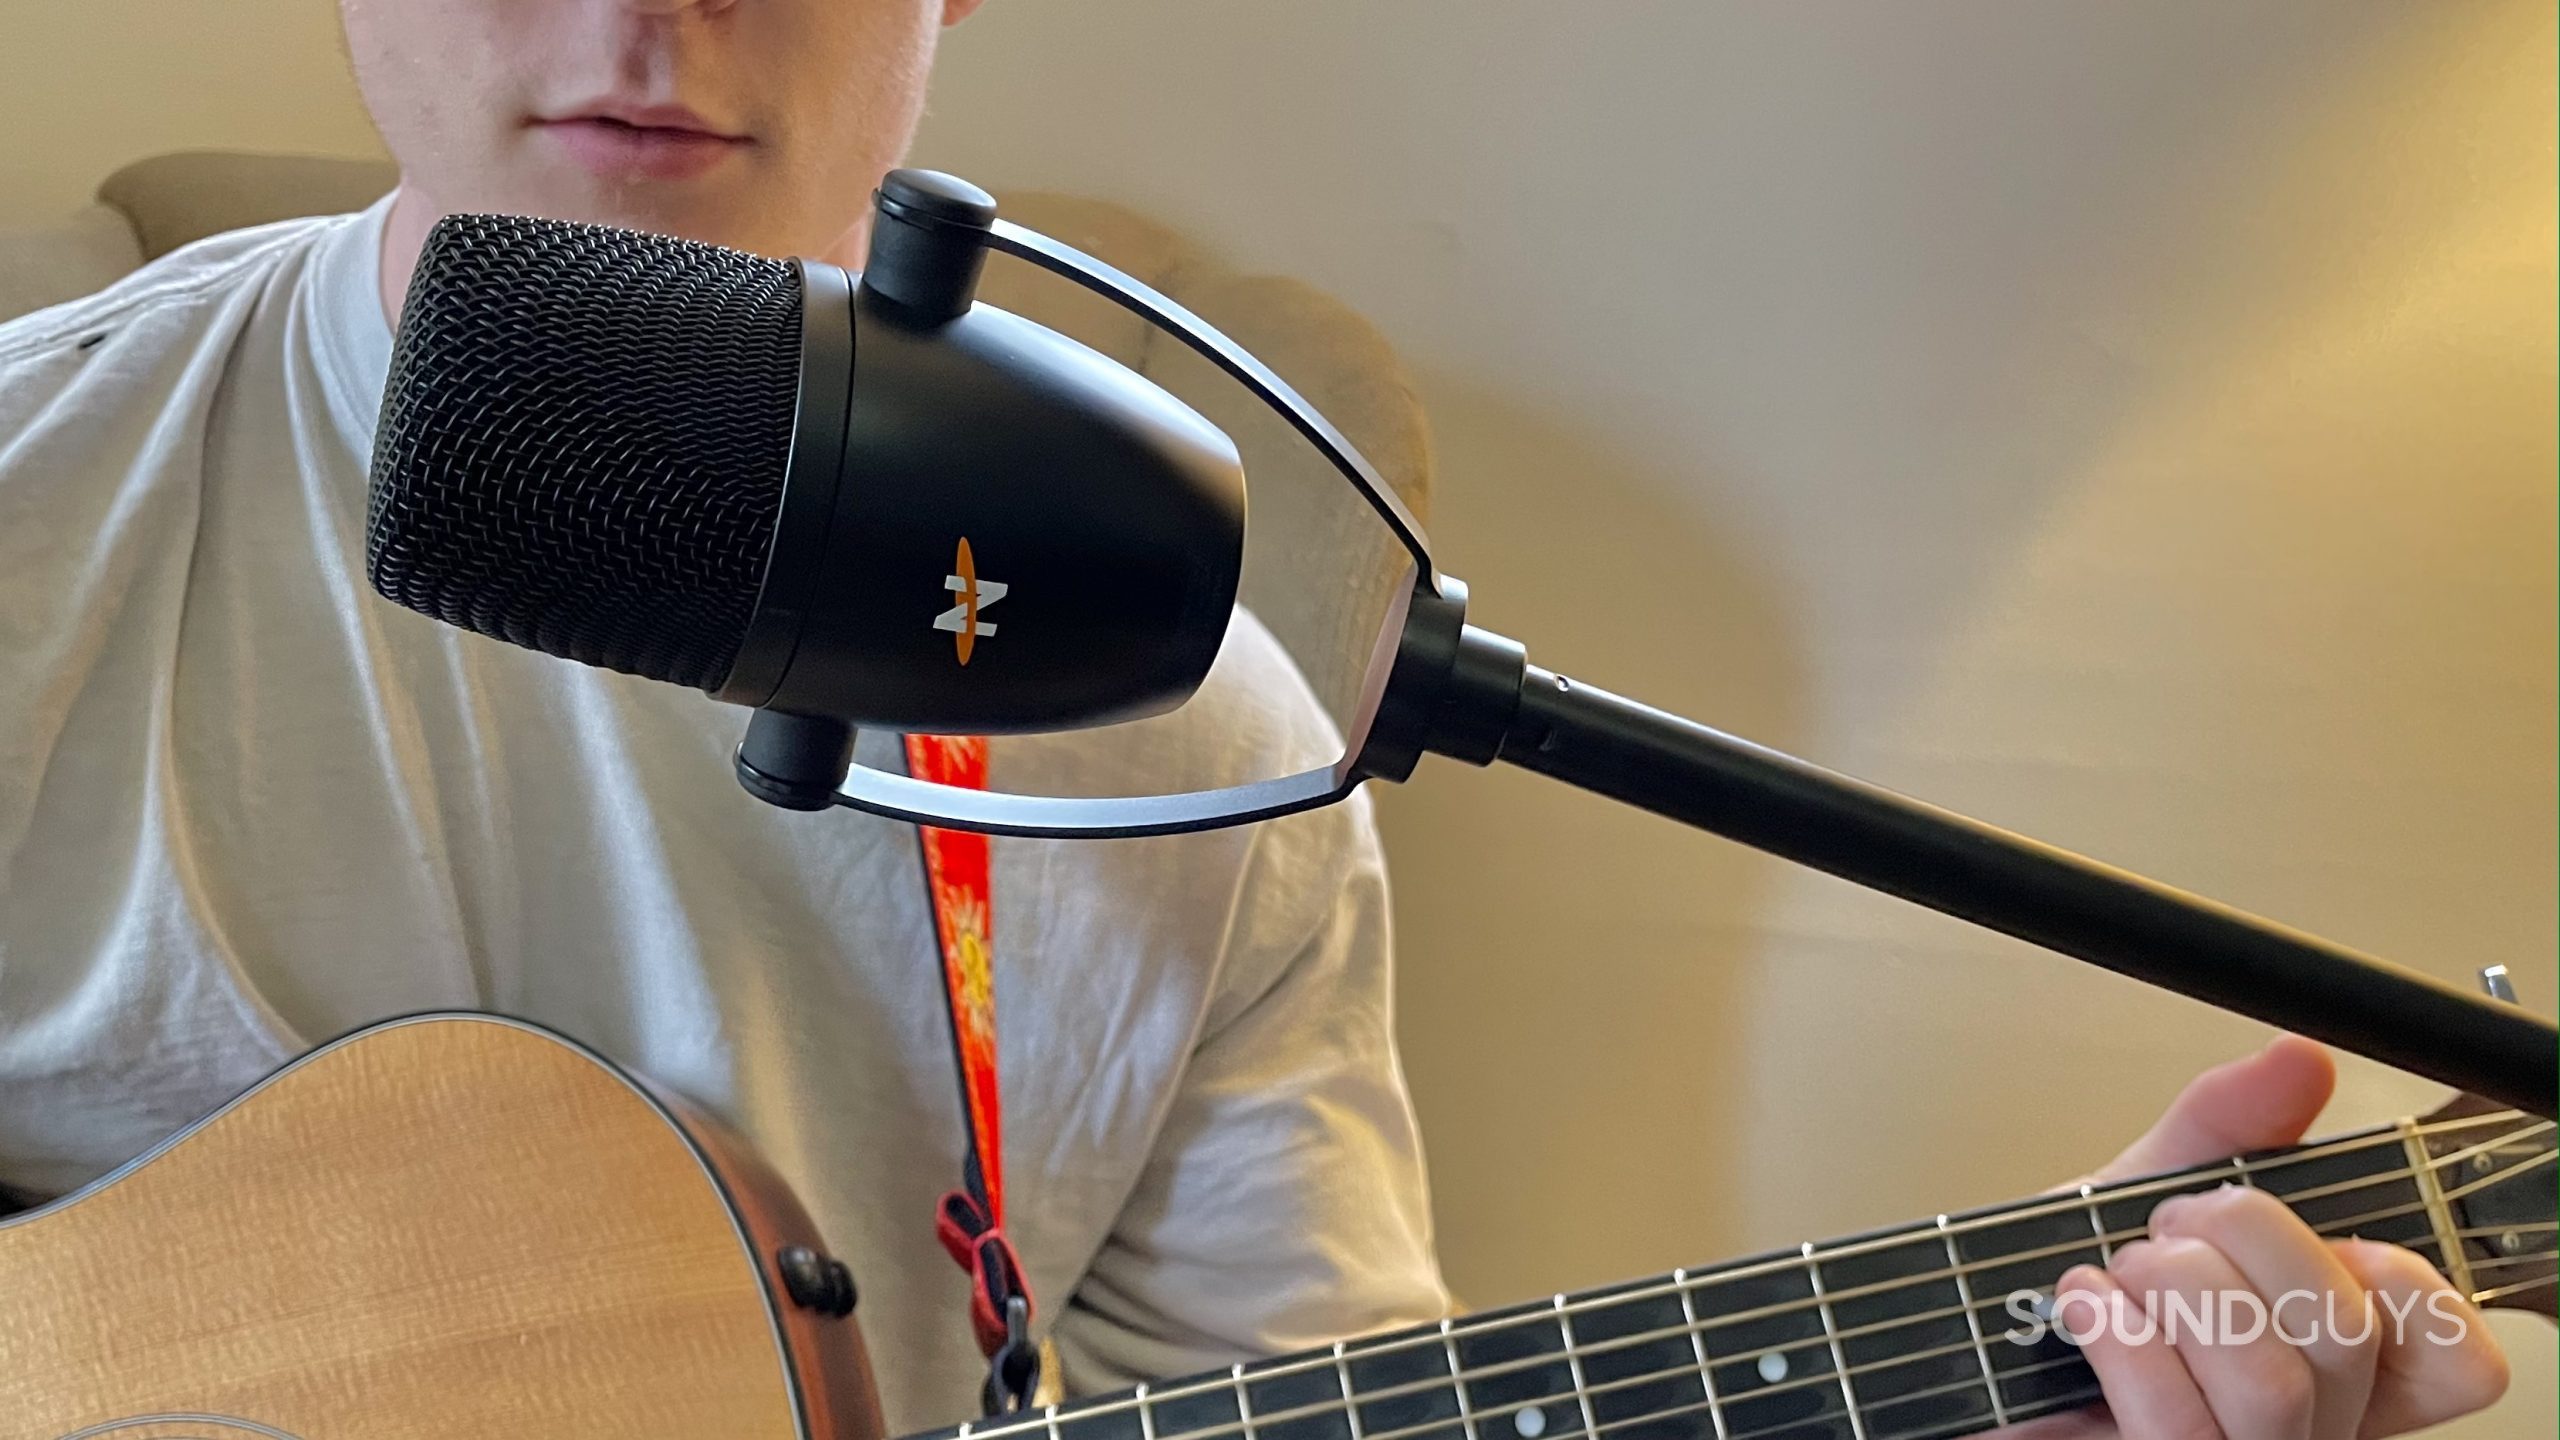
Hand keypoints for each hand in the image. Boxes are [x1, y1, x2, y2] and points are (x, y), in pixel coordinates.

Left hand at [2000, 1037, 2509, 1439]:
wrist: (1974, 1340)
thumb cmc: (2073, 1289)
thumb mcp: (2148, 1188)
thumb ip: (2226, 1126)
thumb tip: (2299, 1060)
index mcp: (2336, 1369)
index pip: (2457, 1361)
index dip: (2414, 1287)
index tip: (2335, 1233)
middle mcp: (2307, 1429)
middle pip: (2347, 1337)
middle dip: (2250, 1239)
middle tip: (2174, 1220)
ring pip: (2271, 1385)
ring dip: (2178, 1287)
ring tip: (2123, 1264)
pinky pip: (2174, 1420)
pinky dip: (2117, 1332)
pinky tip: (2080, 1298)